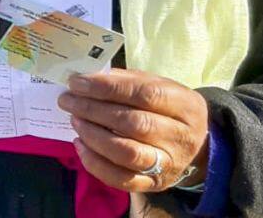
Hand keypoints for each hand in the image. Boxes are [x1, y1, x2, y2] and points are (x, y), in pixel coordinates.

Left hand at [58, 69, 208, 192]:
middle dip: (94, 110)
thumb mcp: (158, 86)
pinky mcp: (154, 184)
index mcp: (186, 106)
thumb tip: (88, 78)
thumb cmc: (168, 108)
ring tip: (75, 120)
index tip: (77, 83)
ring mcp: (168, 164)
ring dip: (93, 135)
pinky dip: (95, 163)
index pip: (145, 94)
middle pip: (134, 123)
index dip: (107, 88)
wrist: (194, 145)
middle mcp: (181, 137)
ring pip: (126, 153)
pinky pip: (121, 179)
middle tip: (68, 101)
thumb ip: (127, 80)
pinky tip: (80, 144)